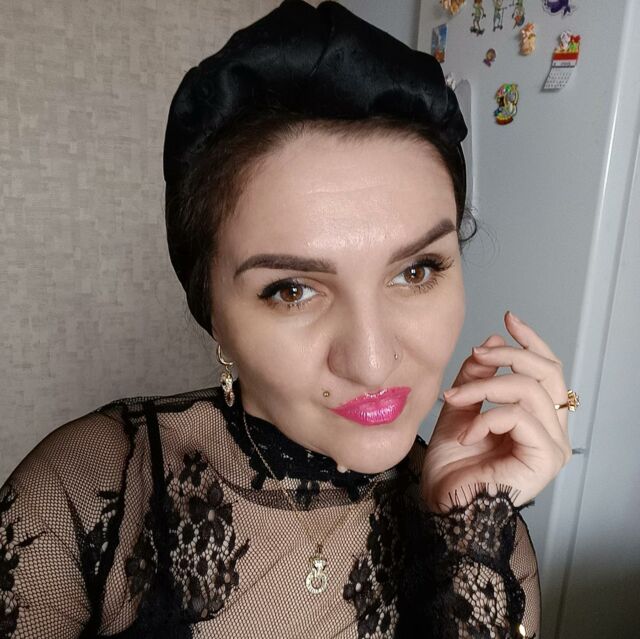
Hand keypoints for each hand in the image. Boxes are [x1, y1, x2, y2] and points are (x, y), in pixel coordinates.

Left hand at [420, 311, 572, 512]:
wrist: (443, 505)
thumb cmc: (452, 467)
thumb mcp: (460, 408)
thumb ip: (477, 377)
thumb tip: (492, 340)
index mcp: (535, 418)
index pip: (547, 370)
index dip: (530, 341)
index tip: (509, 317)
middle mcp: (552, 431)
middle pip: (548, 372)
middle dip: (510, 354)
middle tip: (478, 353)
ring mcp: (553, 446)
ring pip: (529, 389)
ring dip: (485, 386)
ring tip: (455, 397)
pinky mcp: (546, 459)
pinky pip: (519, 417)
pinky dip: (485, 418)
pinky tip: (467, 434)